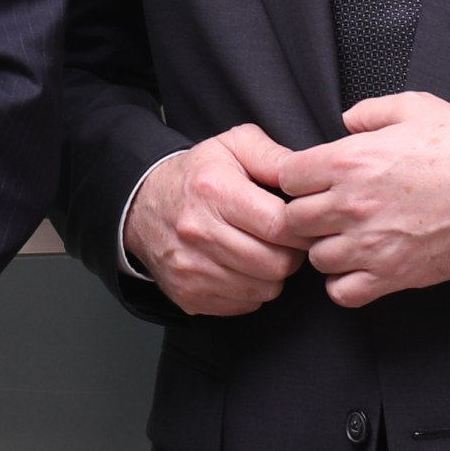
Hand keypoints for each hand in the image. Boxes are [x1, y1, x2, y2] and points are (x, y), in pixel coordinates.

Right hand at [123, 124, 305, 317]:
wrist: (142, 206)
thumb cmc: (197, 176)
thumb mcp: (233, 146)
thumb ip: (274, 156)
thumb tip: (306, 178)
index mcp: (214, 191)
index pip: (278, 226)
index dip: (301, 229)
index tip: (302, 224)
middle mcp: (198, 232)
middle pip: (276, 263)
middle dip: (291, 253)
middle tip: (285, 240)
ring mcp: (191, 269)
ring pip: (265, 289)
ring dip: (273, 273)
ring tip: (263, 251)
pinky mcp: (189, 295)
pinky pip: (245, 304)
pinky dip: (253, 290)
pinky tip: (243, 267)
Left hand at [272, 95, 449, 306]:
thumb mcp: (415, 108)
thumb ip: (370, 112)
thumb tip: (346, 120)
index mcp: (350, 160)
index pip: (286, 176)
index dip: (297, 177)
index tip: (312, 180)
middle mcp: (352, 204)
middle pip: (293, 219)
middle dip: (306, 213)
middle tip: (328, 210)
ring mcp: (370, 244)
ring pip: (315, 257)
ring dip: (326, 248)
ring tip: (348, 237)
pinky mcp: (392, 275)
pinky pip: (342, 292)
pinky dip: (344, 283)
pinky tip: (360, 266)